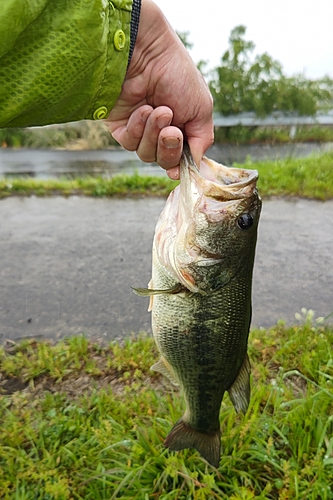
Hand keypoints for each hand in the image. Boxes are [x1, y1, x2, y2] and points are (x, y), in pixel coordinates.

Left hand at [104, 0, 213, 178]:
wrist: (147, 52)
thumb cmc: (178, 75)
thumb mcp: (201, 109)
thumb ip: (201, 141)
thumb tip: (194, 168)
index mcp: (182, 128)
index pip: (182, 159)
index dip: (181, 165)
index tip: (181, 166)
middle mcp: (160, 131)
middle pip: (164, 161)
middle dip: (169, 149)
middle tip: (171, 130)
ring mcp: (140, 129)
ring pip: (146, 154)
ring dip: (153, 134)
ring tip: (157, 110)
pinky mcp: (120, 126)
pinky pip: (128, 143)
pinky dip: (137, 129)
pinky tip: (142, 110)